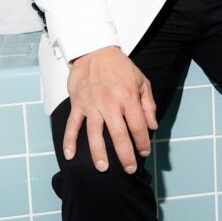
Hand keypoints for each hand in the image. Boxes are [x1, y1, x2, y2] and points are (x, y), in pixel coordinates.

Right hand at [63, 46, 157, 172]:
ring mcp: (92, 104)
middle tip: (128, 169)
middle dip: (125, 155)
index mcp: (128, 97)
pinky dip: (69, 140)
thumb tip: (152, 126)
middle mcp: (110, 103)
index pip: (138, 126)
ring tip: (103, 167)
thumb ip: (148, 105)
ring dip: (98, 152)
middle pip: (118, 134)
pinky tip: (70, 155)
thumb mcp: (142, 81)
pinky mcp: (78, 103)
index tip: (144, 152)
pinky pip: (73, 124)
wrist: (95, 50)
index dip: (142, 142)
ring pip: (95, 133)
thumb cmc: (121, 67)